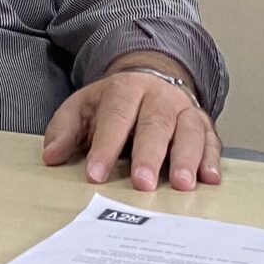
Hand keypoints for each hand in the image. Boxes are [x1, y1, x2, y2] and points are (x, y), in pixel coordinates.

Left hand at [42, 67, 220, 190]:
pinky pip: (211, 140)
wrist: (152, 78)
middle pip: (156, 124)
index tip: (95, 174)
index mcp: (126, 90)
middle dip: (150, 155)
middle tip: (143, 184)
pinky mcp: (204, 125)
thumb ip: (65, 129)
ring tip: (181, 184)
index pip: (116, 117)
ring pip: (189, 131)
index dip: (105, 146)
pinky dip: (212, 159)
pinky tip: (209, 179)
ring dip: (187, 158)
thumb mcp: (83, 107)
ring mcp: (185, 110)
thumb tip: (51, 155)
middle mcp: (160, 97)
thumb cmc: (114, 103)